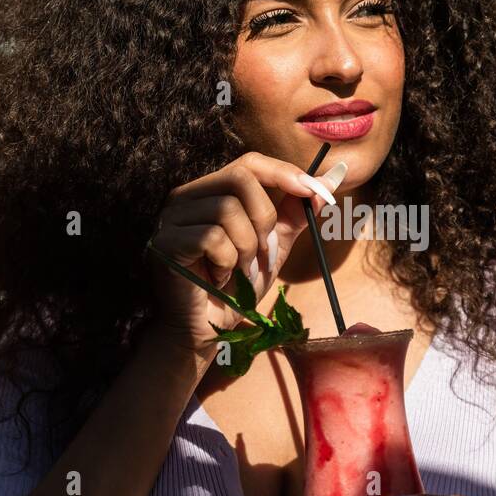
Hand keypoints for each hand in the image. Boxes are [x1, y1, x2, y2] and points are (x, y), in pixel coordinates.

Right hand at [145, 151, 345, 352]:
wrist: (208, 331)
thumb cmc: (235, 288)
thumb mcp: (273, 245)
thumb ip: (296, 212)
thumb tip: (330, 180)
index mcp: (210, 192)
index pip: (249, 163)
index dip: (285, 173)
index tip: (315, 193)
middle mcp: (186, 197)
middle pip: (241, 179)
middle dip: (265, 219)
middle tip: (264, 254)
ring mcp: (171, 218)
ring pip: (228, 210)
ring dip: (247, 248)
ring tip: (240, 271)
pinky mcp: (165, 241)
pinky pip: (212, 238)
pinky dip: (227, 263)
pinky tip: (219, 279)